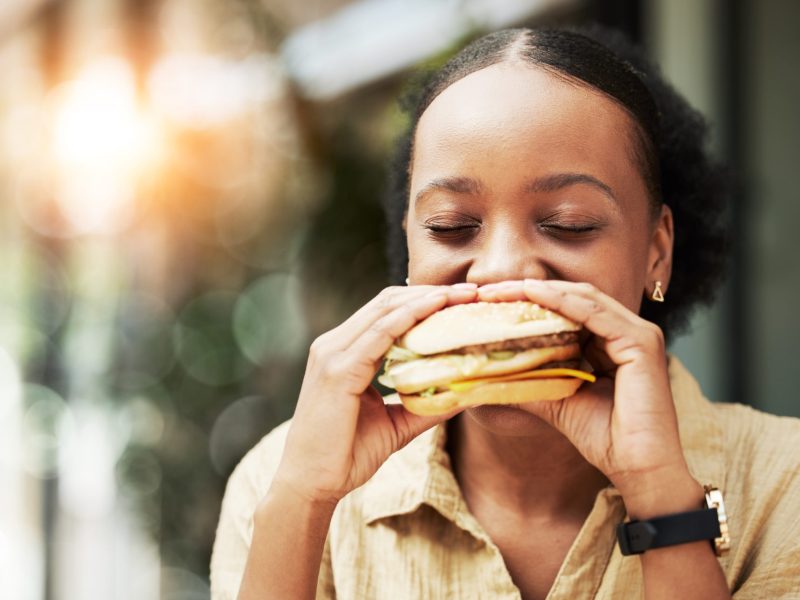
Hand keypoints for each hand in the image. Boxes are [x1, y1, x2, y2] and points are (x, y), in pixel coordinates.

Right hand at [273, 284, 476, 506]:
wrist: (311, 484)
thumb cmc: (347, 454)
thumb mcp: (394, 423)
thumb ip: (424, 404)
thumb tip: (464, 393)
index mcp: (343, 351)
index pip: (386, 311)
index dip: (424, 300)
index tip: (462, 299)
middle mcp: (334, 344)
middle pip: (387, 302)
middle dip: (432, 293)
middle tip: (472, 292)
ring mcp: (332, 354)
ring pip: (385, 310)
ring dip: (427, 299)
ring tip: (463, 296)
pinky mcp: (337, 370)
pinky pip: (379, 334)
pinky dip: (409, 318)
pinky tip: (436, 310)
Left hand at [478, 279, 700, 515]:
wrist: (638, 469)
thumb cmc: (605, 438)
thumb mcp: (557, 400)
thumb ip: (531, 381)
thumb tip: (490, 373)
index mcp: (612, 341)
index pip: (568, 307)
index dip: (530, 300)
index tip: (491, 300)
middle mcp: (628, 331)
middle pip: (573, 297)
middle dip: (529, 290)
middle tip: (488, 290)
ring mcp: (639, 334)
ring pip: (582, 298)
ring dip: (540, 291)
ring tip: (502, 290)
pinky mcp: (641, 343)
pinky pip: (595, 313)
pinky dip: (562, 301)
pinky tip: (532, 294)